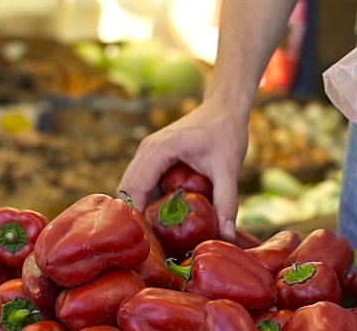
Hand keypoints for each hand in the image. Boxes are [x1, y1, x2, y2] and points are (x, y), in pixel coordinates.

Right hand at [117, 92, 250, 240]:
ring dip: (141, 210)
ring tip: (155, 239)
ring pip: (132, 188)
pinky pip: (144, 183)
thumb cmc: (227, 132)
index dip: (136, 218)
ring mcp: (148, 152)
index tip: (144, 245)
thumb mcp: (229, 168)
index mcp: (158, 150)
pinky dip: (149, 201)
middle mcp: (146, 150)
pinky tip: (163, 221)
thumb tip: (226, 236)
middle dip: (136, 218)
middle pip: (127, 191)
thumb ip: (227, 201)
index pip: (135, 190)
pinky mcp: (155, 157)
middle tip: (150, 249)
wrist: (226, 107)